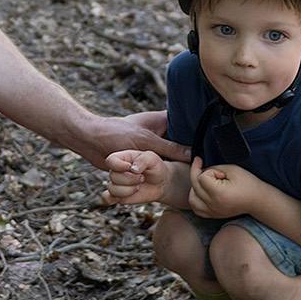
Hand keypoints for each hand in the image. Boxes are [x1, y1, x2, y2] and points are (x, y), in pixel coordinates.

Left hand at [68, 109, 188, 170]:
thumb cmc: (116, 134)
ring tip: (186, 176)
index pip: (187, 126)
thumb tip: (192, 154)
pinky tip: (167, 179)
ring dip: (170, 166)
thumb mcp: (146, 141)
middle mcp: (158, 132)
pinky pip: (153, 166)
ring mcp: (150, 145)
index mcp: (162, 120)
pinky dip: (156, 171)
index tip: (210, 147)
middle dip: (185, 156)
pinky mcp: (140, 157)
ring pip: (167, 157)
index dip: (197, 136)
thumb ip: (170, 148)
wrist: (90, 140)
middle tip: (199, 168)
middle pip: (180, 144)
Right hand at [104, 149, 169, 204]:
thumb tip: (133, 169)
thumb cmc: (154, 167)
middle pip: (113, 176)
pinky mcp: (118, 196)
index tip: (130, 167)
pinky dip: (112, 200)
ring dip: (128, 190)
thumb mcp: (152, 158)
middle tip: (142, 178)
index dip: (118, 165)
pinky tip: (123, 198)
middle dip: (130, 179)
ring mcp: (116, 183)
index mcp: (122, 158)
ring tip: (138, 186)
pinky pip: (107, 198)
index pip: (110, 160)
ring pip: (112, 189)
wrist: (160, 182)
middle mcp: (116, 171)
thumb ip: (143, 160)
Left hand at [187, 159, 261, 219]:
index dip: (209, 171)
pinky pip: (196, 209)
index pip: (201, 178)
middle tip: (211, 171)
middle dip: (200, 175)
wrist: (258, 200)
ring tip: (204, 182)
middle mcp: (213, 205)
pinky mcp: (213, 215)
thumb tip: (201, 171)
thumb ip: (213, 168)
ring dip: (194, 188)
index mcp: (218, 194)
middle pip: (194, 186)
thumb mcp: (232, 169)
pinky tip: (202, 193)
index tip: (221, 172)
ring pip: (192, 199)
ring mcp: (212, 211)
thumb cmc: (248, 183)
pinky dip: (196, 200)